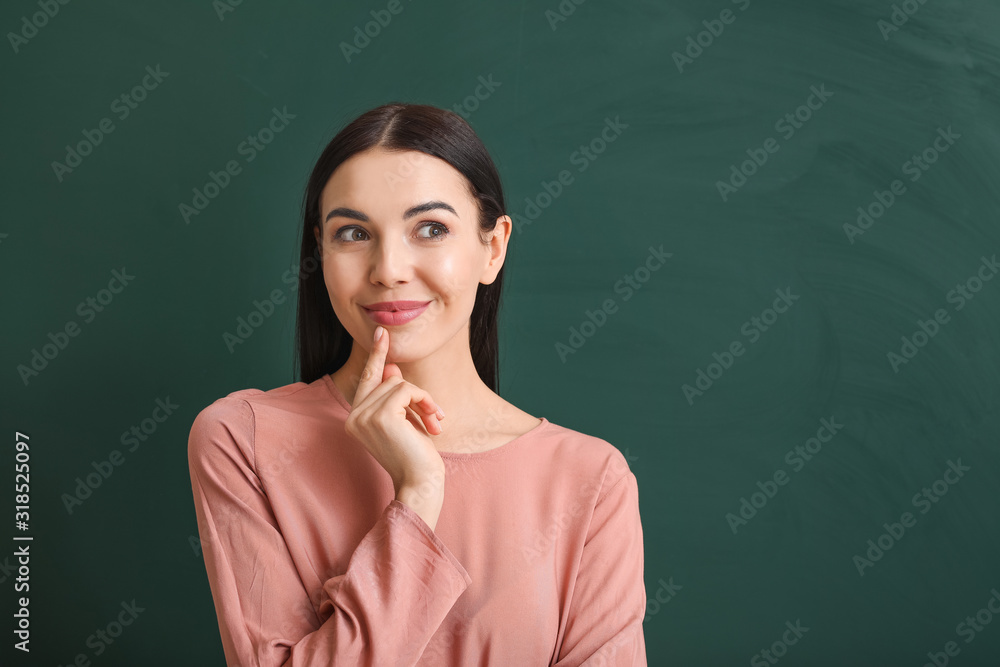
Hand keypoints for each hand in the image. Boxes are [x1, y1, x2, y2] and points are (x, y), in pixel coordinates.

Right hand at [343, 326, 445, 495]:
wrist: (420, 483)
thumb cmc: (415, 456)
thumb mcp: (405, 421)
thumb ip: (394, 396)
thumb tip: (391, 369)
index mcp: (355, 420)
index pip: (367, 380)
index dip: (376, 356)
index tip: (382, 333)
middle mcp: (353, 417)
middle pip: (389, 380)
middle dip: (418, 395)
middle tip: (435, 418)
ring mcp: (364, 416)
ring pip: (400, 383)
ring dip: (425, 400)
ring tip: (435, 423)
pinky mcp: (381, 416)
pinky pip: (407, 389)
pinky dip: (425, 401)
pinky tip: (433, 422)